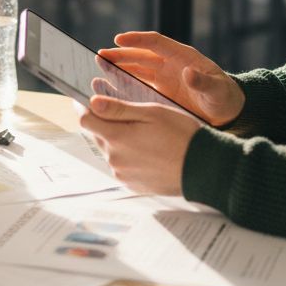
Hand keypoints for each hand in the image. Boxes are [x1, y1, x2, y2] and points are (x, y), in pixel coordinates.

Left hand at [80, 94, 202, 195]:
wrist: (203, 168)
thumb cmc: (181, 135)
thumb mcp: (152, 113)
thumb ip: (119, 109)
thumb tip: (92, 103)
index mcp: (117, 138)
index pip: (85, 121)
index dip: (82, 108)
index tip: (82, 100)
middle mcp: (115, 159)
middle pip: (98, 136)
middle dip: (104, 124)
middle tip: (123, 115)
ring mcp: (123, 174)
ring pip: (110, 151)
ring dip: (117, 141)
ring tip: (142, 135)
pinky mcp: (132, 185)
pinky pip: (122, 166)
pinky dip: (127, 156)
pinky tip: (146, 151)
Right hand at [97, 32, 244, 126]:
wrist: (226, 113)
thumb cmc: (224, 98)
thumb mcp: (216, 90)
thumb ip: (203, 82)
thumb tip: (189, 73)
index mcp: (183, 56)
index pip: (156, 43)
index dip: (138, 40)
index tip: (119, 39)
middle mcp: (169, 64)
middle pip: (141, 55)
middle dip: (121, 54)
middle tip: (100, 55)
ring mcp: (163, 77)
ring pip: (136, 69)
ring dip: (119, 67)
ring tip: (99, 67)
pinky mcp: (159, 91)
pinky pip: (138, 85)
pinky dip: (124, 84)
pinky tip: (110, 87)